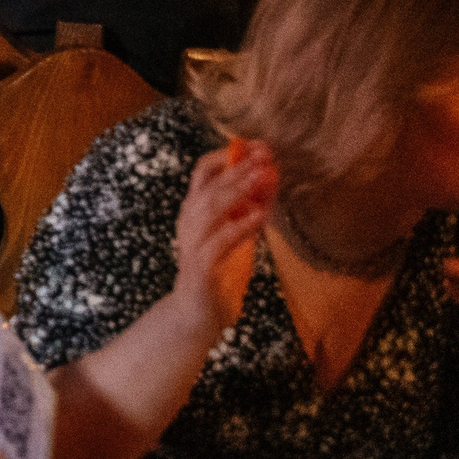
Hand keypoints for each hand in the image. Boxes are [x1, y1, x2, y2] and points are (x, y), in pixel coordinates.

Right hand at [171, 139, 274, 337]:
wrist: (198, 314)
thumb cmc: (219, 271)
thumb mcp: (238, 235)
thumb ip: (250, 209)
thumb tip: (270, 179)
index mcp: (194, 210)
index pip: (203, 172)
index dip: (227, 156)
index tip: (254, 144)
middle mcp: (189, 222)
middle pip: (208, 185)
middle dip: (237, 168)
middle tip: (263, 155)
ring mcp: (192, 243)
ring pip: (209, 207)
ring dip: (237, 190)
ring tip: (261, 176)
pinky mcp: (201, 266)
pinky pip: (220, 241)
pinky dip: (239, 226)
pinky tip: (259, 216)